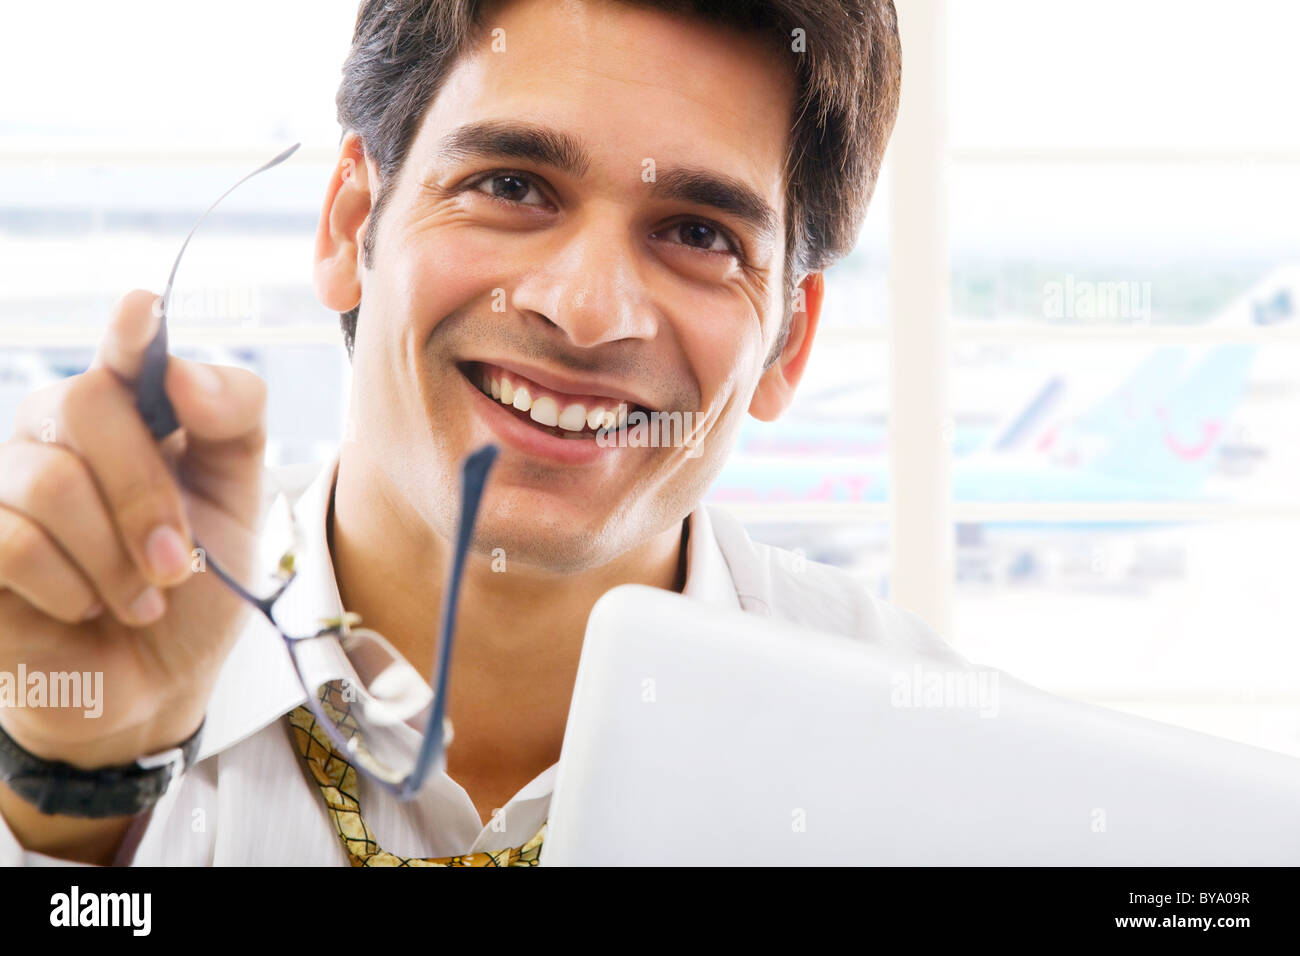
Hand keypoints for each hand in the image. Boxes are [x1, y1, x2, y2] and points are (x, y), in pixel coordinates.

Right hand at [0, 289, 266, 769]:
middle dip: (146, 494)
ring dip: (115, 558)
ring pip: (51, 482)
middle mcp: (59, 430)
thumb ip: (232, 423)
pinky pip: (12, 540)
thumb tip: (181, 370)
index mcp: (134, 409)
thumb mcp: (240, 503)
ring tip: (142, 598)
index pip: (127, 346)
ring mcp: (6, 481)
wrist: (156, 679)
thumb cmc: (198, 584)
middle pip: (88, 404)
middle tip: (177, 561)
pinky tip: (85, 606)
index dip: (131, 328)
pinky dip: (69, 586)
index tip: (141, 312)